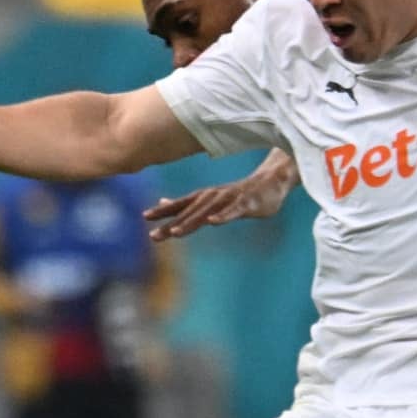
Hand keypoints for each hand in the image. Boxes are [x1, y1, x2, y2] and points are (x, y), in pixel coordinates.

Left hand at [143, 151, 297, 240]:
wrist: (271, 181)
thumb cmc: (239, 193)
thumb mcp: (210, 197)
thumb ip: (187, 203)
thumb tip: (162, 203)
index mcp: (204, 198)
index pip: (180, 205)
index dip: (163, 211)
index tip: (145, 217)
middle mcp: (213, 197)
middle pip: (189, 212)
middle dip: (171, 223)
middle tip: (154, 235)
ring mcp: (229, 199)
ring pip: (207, 212)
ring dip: (191, 221)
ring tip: (176, 232)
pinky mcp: (246, 203)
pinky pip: (233, 211)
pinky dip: (222, 216)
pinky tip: (213, 222)